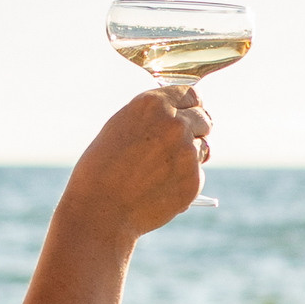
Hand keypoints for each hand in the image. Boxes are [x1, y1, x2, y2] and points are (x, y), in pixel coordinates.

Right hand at [61, 86, 208, 242]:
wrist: (100, 210)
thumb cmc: (101, 169)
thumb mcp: (121, 127)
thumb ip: (152, 118)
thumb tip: (178, 117)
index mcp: (153, 104)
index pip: (191, 94)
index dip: (190, 106)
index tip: (187, 115)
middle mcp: (175, 124)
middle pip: (204, 119)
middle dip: (196, 130)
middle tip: (177, 146)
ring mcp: (187, 152)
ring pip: (203, 148)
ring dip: (189, 157)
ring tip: (159, 172)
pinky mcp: (194, 180)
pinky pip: (197, 175)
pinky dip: (184, 181)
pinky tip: (159, 189)